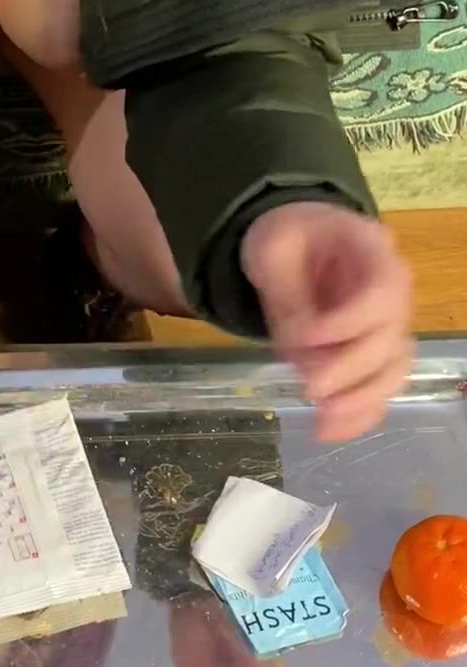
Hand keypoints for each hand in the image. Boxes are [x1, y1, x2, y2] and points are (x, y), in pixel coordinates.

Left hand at [241, 202, 412, 442]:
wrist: (296, 238)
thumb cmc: (285, 235)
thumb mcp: (272, 251)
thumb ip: (288, 296)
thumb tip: (300, 347)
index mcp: (373, 249)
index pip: (383, 290)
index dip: (350, 321)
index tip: (305, 337)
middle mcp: (394, 289)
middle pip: (391, 337)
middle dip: (352, 370)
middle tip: (310, 389)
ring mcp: (388, 322)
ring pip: (393, 370)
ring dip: (360, 402)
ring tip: (322, 425)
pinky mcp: (373, 351)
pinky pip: (379, 386)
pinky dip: (358, 413)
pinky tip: (328, 431)